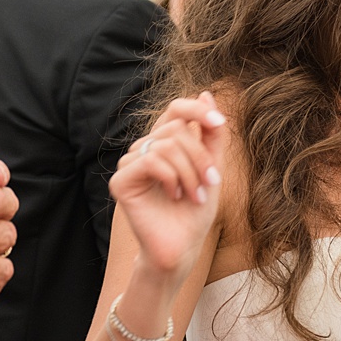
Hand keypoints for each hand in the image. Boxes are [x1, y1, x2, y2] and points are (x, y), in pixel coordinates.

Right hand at [112, 92, 225, 276]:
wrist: (183, 248)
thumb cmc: (195, 213)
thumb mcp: (212, 167)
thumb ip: (211, 134)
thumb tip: (207, 93)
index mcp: (164, 143)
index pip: (175, 109)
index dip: (197, 110)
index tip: (219, 123)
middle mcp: (144, 149)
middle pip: (176, 130)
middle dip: (200, 157)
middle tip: (211, 183)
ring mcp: (129, 164)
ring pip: (166, 145)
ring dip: (190, 172)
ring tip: (196, 196)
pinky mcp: (121, 181)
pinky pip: (150, 161)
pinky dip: (171, 178)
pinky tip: (175, 195)